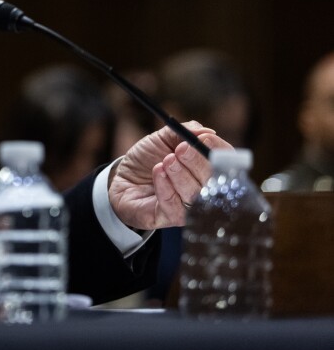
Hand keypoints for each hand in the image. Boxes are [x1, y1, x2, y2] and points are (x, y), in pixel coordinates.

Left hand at [108, 121, 232, 230]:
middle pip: (214, 181)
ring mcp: (190, 207)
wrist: (123, 177)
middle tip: (181, 149)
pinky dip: (165, 186)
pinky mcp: (172, 218)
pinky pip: (175, 206)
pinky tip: (157, 172)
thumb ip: (183, 132)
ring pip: (195, 194)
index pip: (227, 163)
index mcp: (208, 168)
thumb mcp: (163, 138)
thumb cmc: (149, 158)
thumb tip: (207, 132)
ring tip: (166, 160)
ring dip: (180, 174)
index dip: (219, 151)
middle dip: (197, 162)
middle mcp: (204, 190)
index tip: (204, 139)